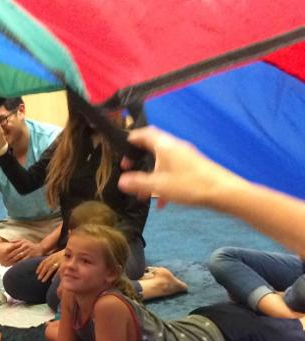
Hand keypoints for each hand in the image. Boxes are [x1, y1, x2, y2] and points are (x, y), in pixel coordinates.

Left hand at [2, 239, 38, 264]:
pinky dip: (20, 262)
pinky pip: (24, 259)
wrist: (40, 248)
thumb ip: (16, 241)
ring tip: (9, 262)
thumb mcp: (24, 240)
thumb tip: (9, 241)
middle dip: (10, 255)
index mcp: (22, 242)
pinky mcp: (31, 255)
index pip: (14, 245)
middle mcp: (25, 246)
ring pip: (19, 256)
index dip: (8, 249)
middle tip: (5, 259)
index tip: (4, 252)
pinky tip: (16, 264)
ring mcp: (28, 251)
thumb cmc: (30, 244)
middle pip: (15, 251)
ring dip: (14, 259)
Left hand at [35, 250, 63, 281]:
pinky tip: (52, 281)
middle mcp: (55, 258)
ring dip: (46, 275)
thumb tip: (47, 265)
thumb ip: (53, 259)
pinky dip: (55, 276)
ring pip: (51, 269)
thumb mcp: (58, 255)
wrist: (75, 250)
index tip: (36, 272)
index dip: (40, 267)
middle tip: (38, 278)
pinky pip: (59, 270)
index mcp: (52, 256)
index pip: (44, 262)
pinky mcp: (64, 264)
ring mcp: (59, 261)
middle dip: (42, 272)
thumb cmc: (66, 254)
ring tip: (43, 281)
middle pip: (46, 266)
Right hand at [118, 126, 236, 207]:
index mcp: (165, 146)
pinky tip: (162, 202)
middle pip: (152, 147)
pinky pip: (172, 171)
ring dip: (150, 175)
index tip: (121, 148)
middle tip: (128, 168)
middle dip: (139, 159)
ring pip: (162, 162)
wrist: (223, 191)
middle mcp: (175, 147)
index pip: (145, 133)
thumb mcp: (159, 185)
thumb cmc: (190, 184)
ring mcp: (185, 157)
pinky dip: (163, 182)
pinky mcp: (192, 167)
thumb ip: (138, 182)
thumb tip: (121, 181)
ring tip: (142, 192)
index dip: (131, 138)